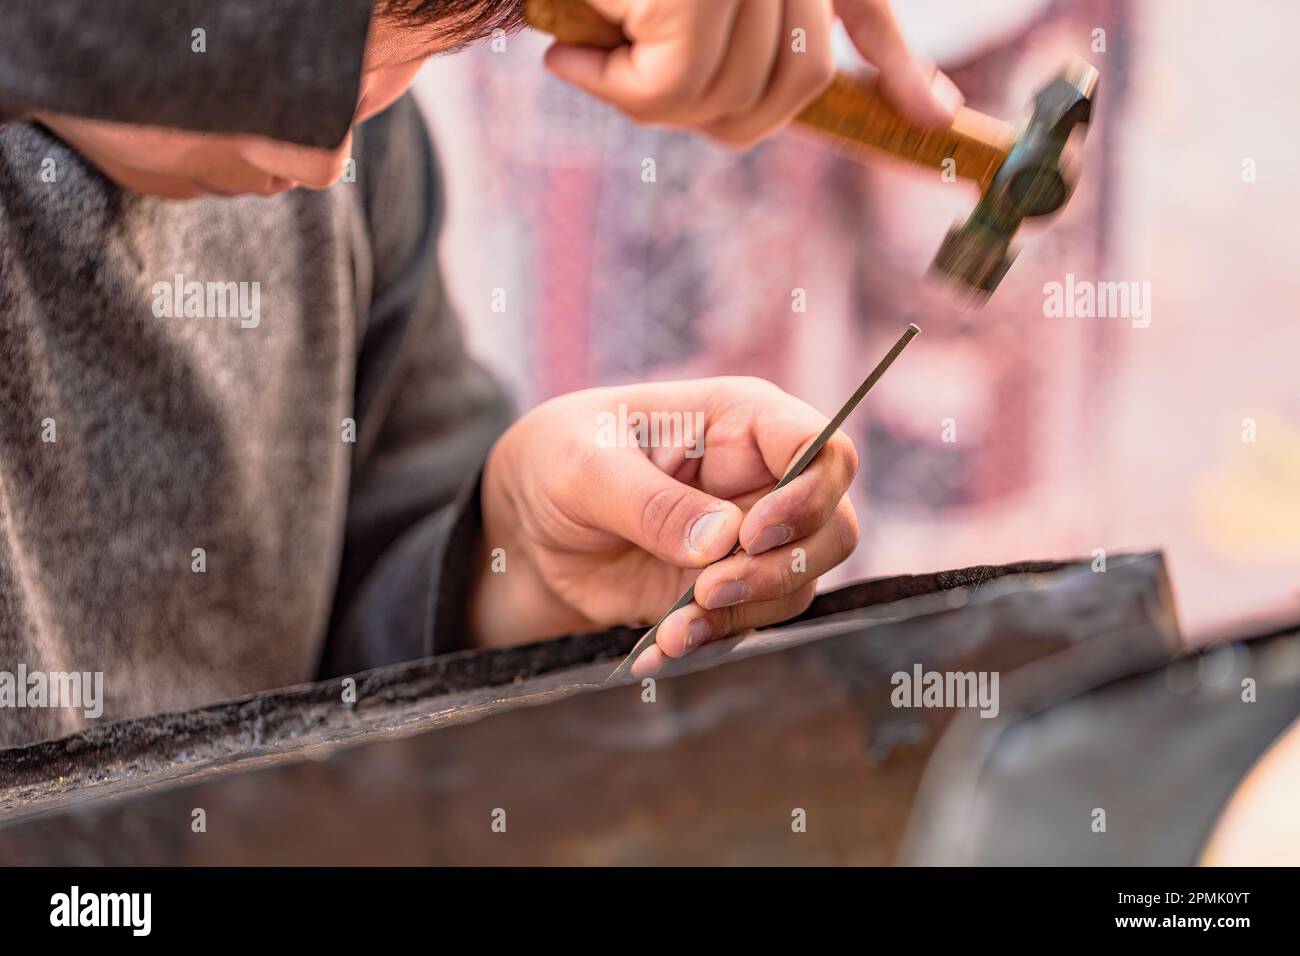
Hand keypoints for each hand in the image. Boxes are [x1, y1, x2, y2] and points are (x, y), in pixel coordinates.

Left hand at [471, 377, 859, 667]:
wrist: (530, 524)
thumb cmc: (558, 460)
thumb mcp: (585, 468)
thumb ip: (652, 501)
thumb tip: (723, 540)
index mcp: (741, 420)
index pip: (822, 448)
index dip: (807, 495)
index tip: (751, 534)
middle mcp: (761, 478)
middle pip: (833, 524)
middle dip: (783, 567)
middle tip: (710, 590)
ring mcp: (749, 538)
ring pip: (799, 582)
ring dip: (743, 615)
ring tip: (672, 631)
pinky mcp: (727, 587)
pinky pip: (750, 622)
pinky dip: (711, 641)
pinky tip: (659, 649)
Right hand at [543, 0, 962, 146]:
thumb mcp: (675, 10)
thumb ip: (772, 37)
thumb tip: (903, 107)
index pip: (859, 14)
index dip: (901, 67)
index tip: (940, 114)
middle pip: (794, 83)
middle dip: (719, 110)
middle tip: (636, 80)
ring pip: (734, 93)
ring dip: (650, 100)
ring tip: (590, 52)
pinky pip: (677, 88)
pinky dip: (616, 91)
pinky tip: (570, 53)